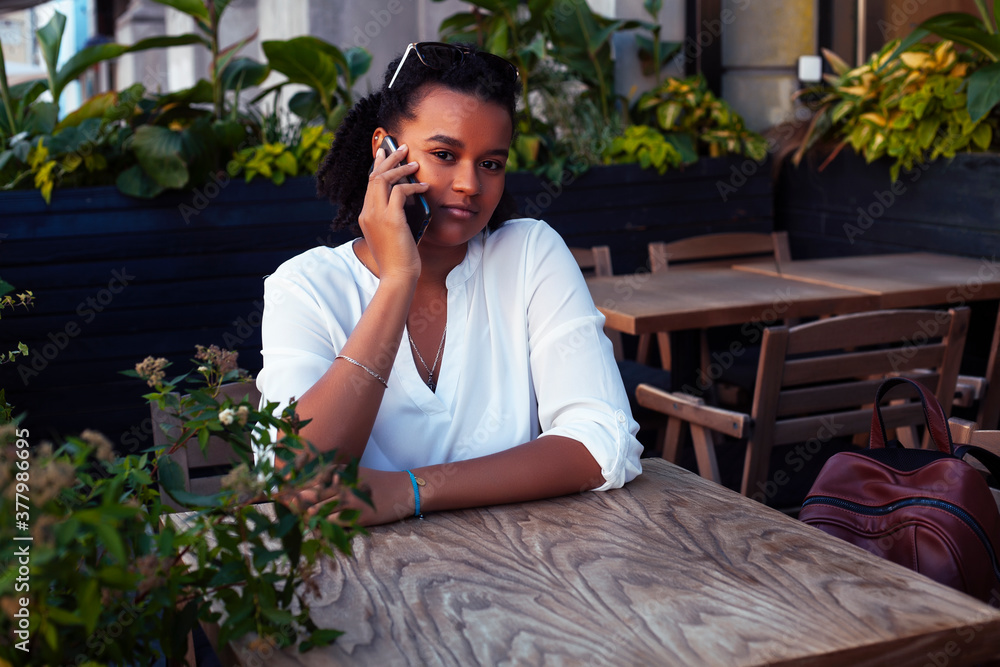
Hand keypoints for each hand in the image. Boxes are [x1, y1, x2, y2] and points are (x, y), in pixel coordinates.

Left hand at [295, 467, 414, 526]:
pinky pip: (332, 524)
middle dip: (296, 506)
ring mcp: (350, 501)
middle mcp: (343, 485)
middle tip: (288, 514)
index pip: (308, 481)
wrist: (403, 490)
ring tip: (302, 524)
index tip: (283, 497)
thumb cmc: (376, 482)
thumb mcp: (354, 473)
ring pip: (317, 512)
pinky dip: (323, 528)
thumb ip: (333, 477)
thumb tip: (306, 489)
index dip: (293, 490)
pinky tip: (319, 530)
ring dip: (308, 519)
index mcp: (340, 472)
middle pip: (309, 496)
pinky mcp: (357, 516)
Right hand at [358, 143, 429, 282]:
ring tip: (414, 163)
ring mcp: (377, 215)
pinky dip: (413, 186)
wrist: (398, 276)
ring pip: (384, 179)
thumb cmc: (398, 260)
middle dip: (388, 159)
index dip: (377, 167)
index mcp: (365, 217)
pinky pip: (401, 192)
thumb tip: (406, 204)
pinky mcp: (391, 219)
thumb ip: (392, 219)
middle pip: (374, 176)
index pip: (369, 185)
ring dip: (400, 168)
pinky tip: (424, 187)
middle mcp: (367, 213)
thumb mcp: (392, 235)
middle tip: (401, 147)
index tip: (384, 153)